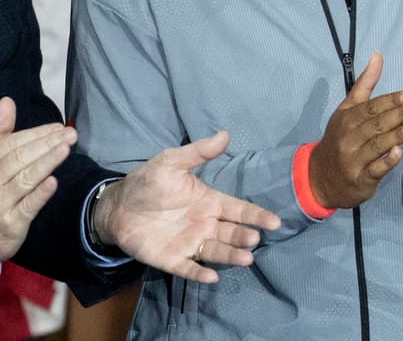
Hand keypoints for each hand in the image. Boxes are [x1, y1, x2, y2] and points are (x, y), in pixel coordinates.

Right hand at [0, 96, 76, 259]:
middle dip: (45, 144)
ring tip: (66, 148)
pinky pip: (26, 208)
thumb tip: (7, 102)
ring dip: (46, 162)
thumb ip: (1, 134)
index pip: (9, 146)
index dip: (34, 135)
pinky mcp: (10, 225)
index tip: (58, 127)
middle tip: (71, 134)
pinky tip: (54, 181)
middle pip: (18, 160)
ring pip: (24, 180)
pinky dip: (39, 194)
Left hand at [94, 130, 282, 283]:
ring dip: (230, 256)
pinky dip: (199, 273)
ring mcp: (189, 243)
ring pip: (215, 251)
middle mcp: (205, 224)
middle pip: (231, 232)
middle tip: (254, 240)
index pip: (240, 210)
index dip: (257, 216)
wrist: (117, 206)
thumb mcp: (171, 162)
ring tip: (245, 259)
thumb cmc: (148, 183)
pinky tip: (211, 277)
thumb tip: (225, 135)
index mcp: (210, 202)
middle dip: (244, 237)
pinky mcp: (170, 259)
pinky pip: (188, 268)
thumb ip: (198, 153)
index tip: (275, 222)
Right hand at [310, 52, 402, 208]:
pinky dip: (386, 162)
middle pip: (375, 125)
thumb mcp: (347, 109)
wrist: (319, 177)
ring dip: (395, 136)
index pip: (370, 108)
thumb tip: (378, 55)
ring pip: (376, 146)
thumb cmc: (340, 137)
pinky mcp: (360, 180)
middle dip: (396, 115)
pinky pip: (375, 170)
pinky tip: (398, 152)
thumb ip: (365, 84)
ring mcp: (353, 160)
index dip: (390, 101)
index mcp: (347, 119)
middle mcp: (348, 138)